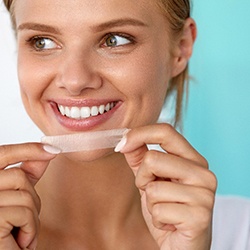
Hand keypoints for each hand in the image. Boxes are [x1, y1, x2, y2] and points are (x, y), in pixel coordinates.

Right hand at [0, 143, 57, 249]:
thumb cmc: (6, 231)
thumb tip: (48, 152)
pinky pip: (23, 214)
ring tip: (22, 234)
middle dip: (32, 197)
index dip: (28, 149)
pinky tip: (20, 242)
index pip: (2, 154)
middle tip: (25, 220)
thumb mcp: (16, 198)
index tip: (53, 149)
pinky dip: (30, 230)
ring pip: (24, 195)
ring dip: (32, 218)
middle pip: (18, 177)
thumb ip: (27, 174)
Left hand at [117, 124, 216, 249]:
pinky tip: (170, 223)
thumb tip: (125, 139)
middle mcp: (203, 173)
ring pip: (153, 187)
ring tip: (165, 209)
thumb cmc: (167, 209)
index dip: (140, 134)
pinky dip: (157, 219)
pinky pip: (158, 210)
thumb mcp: (151, 179)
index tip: (122, 144)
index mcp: (193, 159)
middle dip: (143, 179)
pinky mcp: (200, 216)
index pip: (166, 131)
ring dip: (151, 202)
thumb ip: (140, 157)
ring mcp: (204, 195)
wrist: (181, 245)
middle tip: (154, 192)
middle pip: (153, 159)